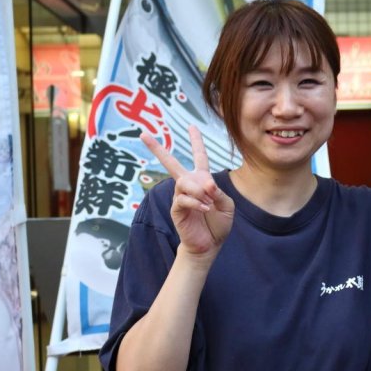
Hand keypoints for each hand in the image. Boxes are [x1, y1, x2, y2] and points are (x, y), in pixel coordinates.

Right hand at [142, 125, 234, 257]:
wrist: (209, 245)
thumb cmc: (218, 224)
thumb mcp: (227, 205)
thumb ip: (219, 192)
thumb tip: (206, 183)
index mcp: (202, 180)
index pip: (199, 157)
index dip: (196, 141)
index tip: (192, 126)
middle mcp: (188, 185)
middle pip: (171, 163)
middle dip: (157, 149)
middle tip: (143, 134)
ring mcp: (180, 196)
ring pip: (184, 182)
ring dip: (200, 191)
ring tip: (209, 204)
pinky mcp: (176, 208)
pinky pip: (183, 198)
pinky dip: (196, 202)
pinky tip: (204, 209)